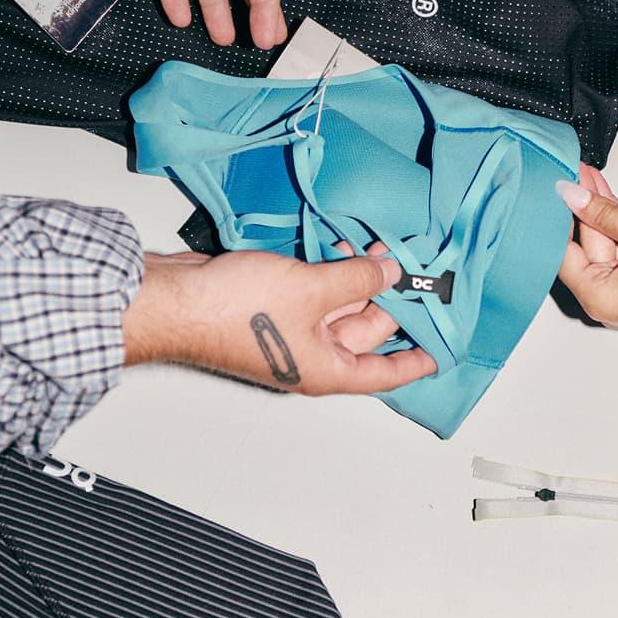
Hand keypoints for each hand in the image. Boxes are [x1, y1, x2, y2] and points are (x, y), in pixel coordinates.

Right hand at [125, 241, 435, 394]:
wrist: (176, 300)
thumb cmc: (236, 311)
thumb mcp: (312, 290)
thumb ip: (358, 279)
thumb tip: (391, 273)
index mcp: (326, 369)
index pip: (384, 373)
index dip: (415, 361)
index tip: (442, 350)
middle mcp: (310, 356)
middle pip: (365, 331)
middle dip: (388, 298)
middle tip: (412, 265)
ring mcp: (290, 331)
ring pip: (339, 306)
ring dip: (357, 278)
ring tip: (379, 246)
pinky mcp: (273, 307)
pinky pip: (313, 292)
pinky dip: (329, 271)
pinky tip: (341, 244)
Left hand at [557, 171, 617, 351]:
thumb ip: (607, 214)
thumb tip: (574, 196)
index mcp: (595, 293)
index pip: (562, 247)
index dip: (561, 212)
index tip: (562, 183)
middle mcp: (603, 297)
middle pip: (584, 245)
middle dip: (584, 207)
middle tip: (580, 173)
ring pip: (605, 245)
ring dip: (603, 213)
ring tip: (593, 178)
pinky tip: (616, 202)